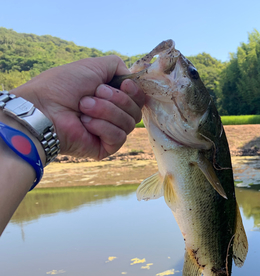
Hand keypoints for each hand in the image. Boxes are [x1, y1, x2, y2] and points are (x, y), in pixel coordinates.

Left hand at [11, 55, 145, 159]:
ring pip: (129, 123)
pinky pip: (119, 137)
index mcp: (110, 97)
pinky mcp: (105, 147)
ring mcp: (109, 132)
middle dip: (117, 99)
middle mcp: (112, 114)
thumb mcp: (92, 66)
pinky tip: (85, 124)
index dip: (134, 91)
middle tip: (93, 94)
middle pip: (136, 110)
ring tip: (83, 107)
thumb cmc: (62, 86)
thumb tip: (130, 78)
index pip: (138, 98)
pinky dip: (102, 127)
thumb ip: (116, 65)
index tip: (123, 84)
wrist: (43, 108)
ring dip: (106, 111)